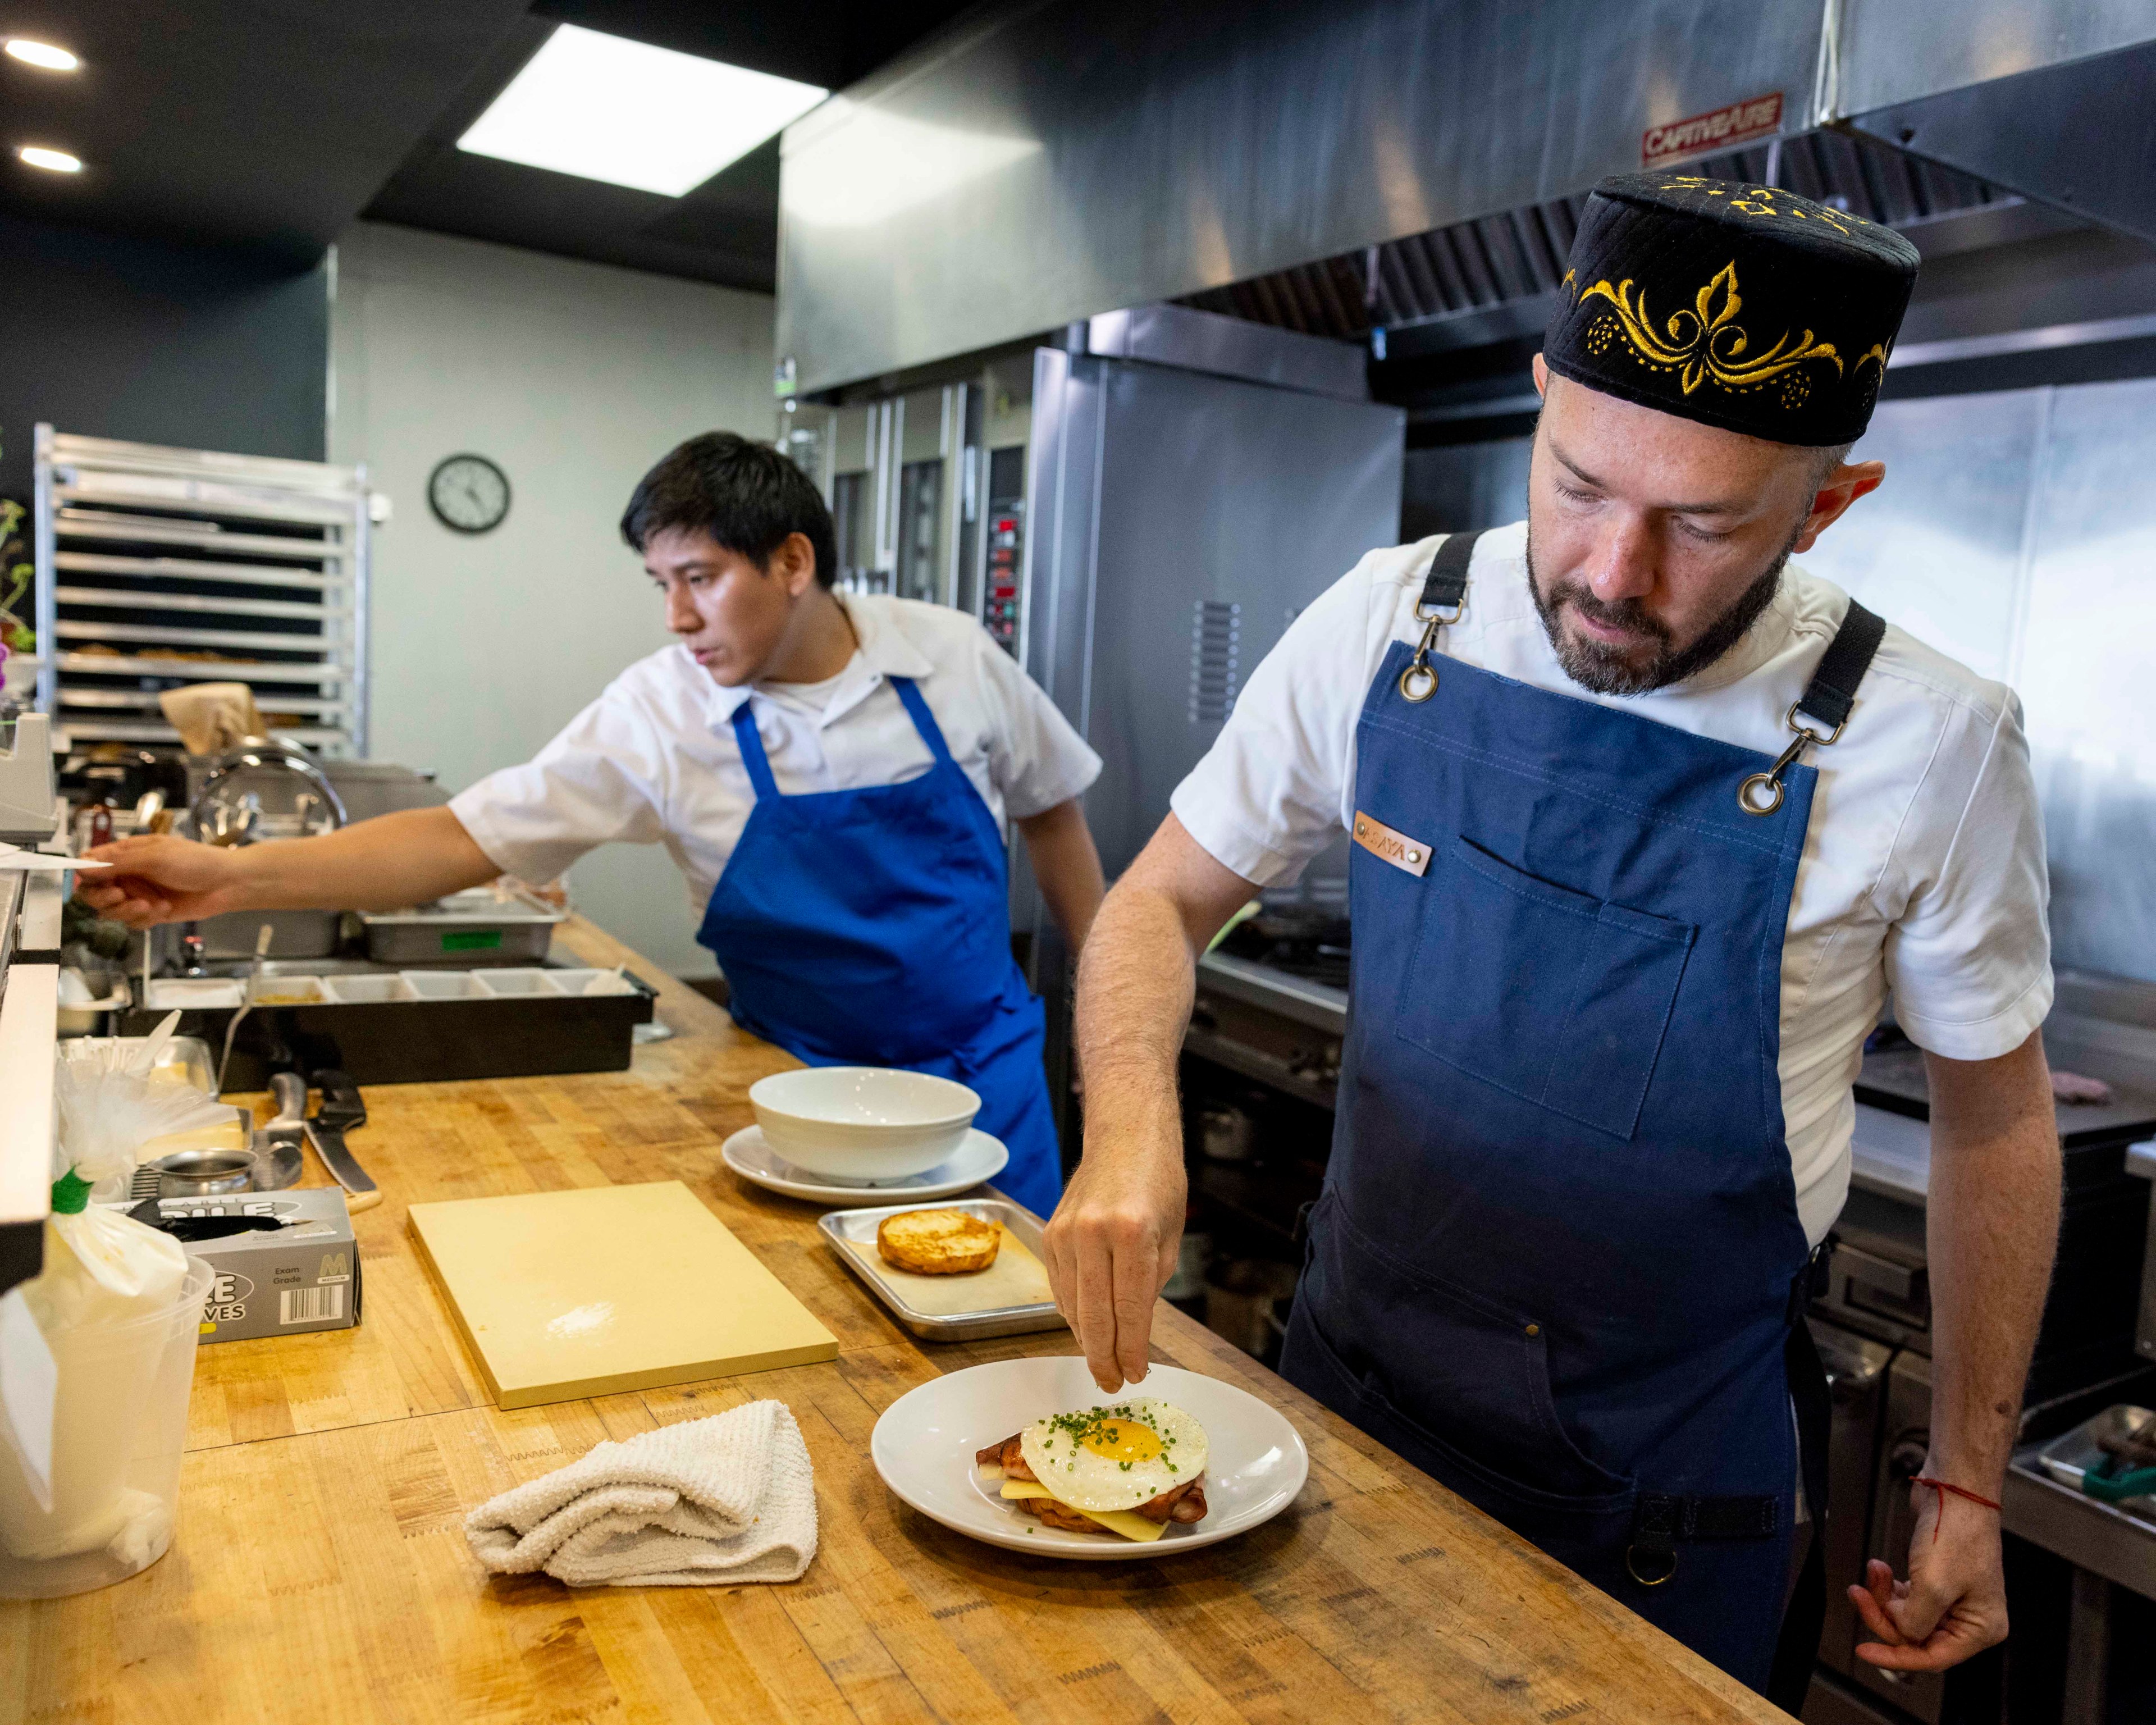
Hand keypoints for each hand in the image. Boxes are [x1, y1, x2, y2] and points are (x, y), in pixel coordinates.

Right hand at [75, 834, 249, 926]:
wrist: (228, 883)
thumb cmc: (196, 861)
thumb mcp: (155, 856)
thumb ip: (119, 862)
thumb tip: (83, 867)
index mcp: (126, 854)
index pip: (89, 864)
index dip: (83, 875)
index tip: (86, 883)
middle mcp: (127, 874)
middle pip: (93, 892)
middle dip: (103, 897)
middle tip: (119, 895)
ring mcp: (138, 894)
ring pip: (111, 910)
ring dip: (126, 910)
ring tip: (148, 904)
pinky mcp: (150, 913)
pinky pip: (132, 922)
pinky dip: (144, 919)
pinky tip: (163, 909)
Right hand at [1041, 1124, 1186, 1393]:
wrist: (1126, 1136)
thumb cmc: (1157, 1182)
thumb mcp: (1170, 1235)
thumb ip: (1150, 1283)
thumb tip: (1131, 1330)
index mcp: (1132, 1231)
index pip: (1130, 1308)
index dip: (1132, 1349)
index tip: (1136, 1374)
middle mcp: (1093, 1232)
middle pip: (1095, 1315)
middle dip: (1104, 1357)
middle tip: (1113, 1384)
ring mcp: (1065, 1233)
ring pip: (1072, 1305)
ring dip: (1087, 1340)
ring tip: (1102, 1363)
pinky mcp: (1049, 1234)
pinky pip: (1059, 1287)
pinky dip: (1073, 1312)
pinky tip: (1086, 1327)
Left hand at [1850, 1479, 2007, 1671]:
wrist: (1954, 1486)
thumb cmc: (1955, 1532)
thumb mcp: (1934, 1587)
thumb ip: (1915, 1622)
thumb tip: (1902, 1633)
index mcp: (1981, 1628)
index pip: (1933, 1657)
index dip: (1896, 1657)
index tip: (1863, 1650)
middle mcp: (1970, 1617)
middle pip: (1916, 1635)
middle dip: (1884, 1614)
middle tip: (1859, 1593)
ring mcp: (1953, 1597)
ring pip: (1906, 1615)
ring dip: (1883, 1596)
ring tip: (1874, 1570)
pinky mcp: (1936, 1578)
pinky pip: (1906, 1596)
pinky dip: (1889, 1585)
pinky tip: (1880, 1567)